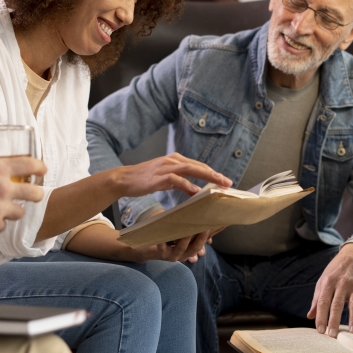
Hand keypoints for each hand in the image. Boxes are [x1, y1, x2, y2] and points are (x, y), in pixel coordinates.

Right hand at [0, 149, 46, 234]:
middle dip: (36, 194)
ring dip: (14, 211)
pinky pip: (2, 226)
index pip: (31, 164)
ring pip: (20, 213)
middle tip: (32, 194)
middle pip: (35, 193)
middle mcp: (3, 188)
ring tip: (5, 210)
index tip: (42, 170)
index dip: (40, 167)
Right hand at [113, 153, 231, 198]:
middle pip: (198, 166)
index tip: (224, 181)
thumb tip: (195, 191)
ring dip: (206, 177)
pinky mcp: (159, 177)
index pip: (198, 165)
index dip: (212, 173)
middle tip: (228, 182)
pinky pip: (177, 180)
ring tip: (218, 185)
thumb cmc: (145, 180)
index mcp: (175, 160)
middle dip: (214, 174)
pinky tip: (196, 192)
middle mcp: (172, 160)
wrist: (124, 179)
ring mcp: (166, 167)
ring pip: (191, 170)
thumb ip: (180, 182)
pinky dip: (188, 186)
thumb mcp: (165, 180)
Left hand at [124, 209, 221, 263]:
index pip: (206, 238)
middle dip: (202, 237)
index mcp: (191, 246)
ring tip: (188, 230)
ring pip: (182, 248)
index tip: (224, 221)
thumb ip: (191, 221)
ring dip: (186, 239)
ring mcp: (173, 255)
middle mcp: (185, 253)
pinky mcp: (161, 254)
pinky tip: (164, 235)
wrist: (146, 247)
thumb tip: (203, 207)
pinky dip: (164, 242)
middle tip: (206, 227)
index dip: (215, 231)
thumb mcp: (179, 227)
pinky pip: (163, 248)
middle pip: (196, 247)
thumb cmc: (165, 234)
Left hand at [307, 244, 352, 336]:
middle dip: (334, 320)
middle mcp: (341, 284)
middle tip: (332, 335)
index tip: (320, 330)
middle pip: (337, 304)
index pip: (323, 302)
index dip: (321, 316)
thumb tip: (310, 316)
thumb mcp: (323, 280)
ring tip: (351, 332)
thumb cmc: (336, 271)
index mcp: (328, 282)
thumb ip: (317, 299)